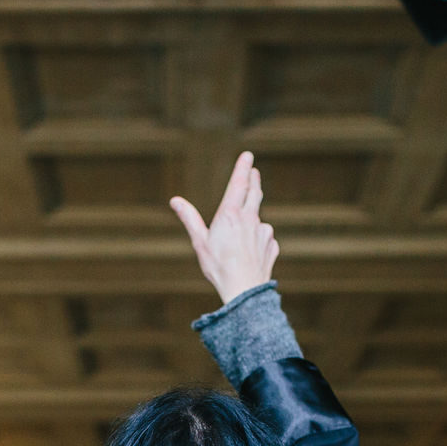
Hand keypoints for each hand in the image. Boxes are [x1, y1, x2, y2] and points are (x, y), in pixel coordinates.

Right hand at [170, 151, 279, 304]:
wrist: (245, 290)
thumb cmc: (218, 267)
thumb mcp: (199, 242)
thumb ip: (190, 219)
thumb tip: (175, 201)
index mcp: (230, 214)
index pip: (239, 183)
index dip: (243, 167)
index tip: (248, 155)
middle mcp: (250, 218)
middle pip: (254, 193)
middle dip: (254, 179)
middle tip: (254, 171)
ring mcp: (263, 231)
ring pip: (258, 217)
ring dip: (253, 215)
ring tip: (245, 225)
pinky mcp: (271, 245)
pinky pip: (264, 237)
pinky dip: (258, 238)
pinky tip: (250, 251)